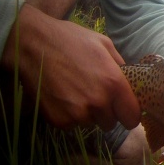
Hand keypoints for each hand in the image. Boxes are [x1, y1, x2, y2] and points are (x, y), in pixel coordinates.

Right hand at [1, 4, 140, 131]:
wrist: (32, 44)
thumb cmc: (70, 40)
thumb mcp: (104, 44)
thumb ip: (120, 66)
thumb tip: (130, 82)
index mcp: (114, 84)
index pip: (131, 118)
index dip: (128, 114)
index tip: (123, 109)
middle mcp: (98, 102)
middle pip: (111, 123)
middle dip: (106, 112)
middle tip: (94, 94)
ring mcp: (77, 114)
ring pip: (91, 123)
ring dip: (87, 113)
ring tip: (75, 91)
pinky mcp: (58, 120)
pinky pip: (71, 124)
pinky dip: (69, 114)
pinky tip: (62, 95)